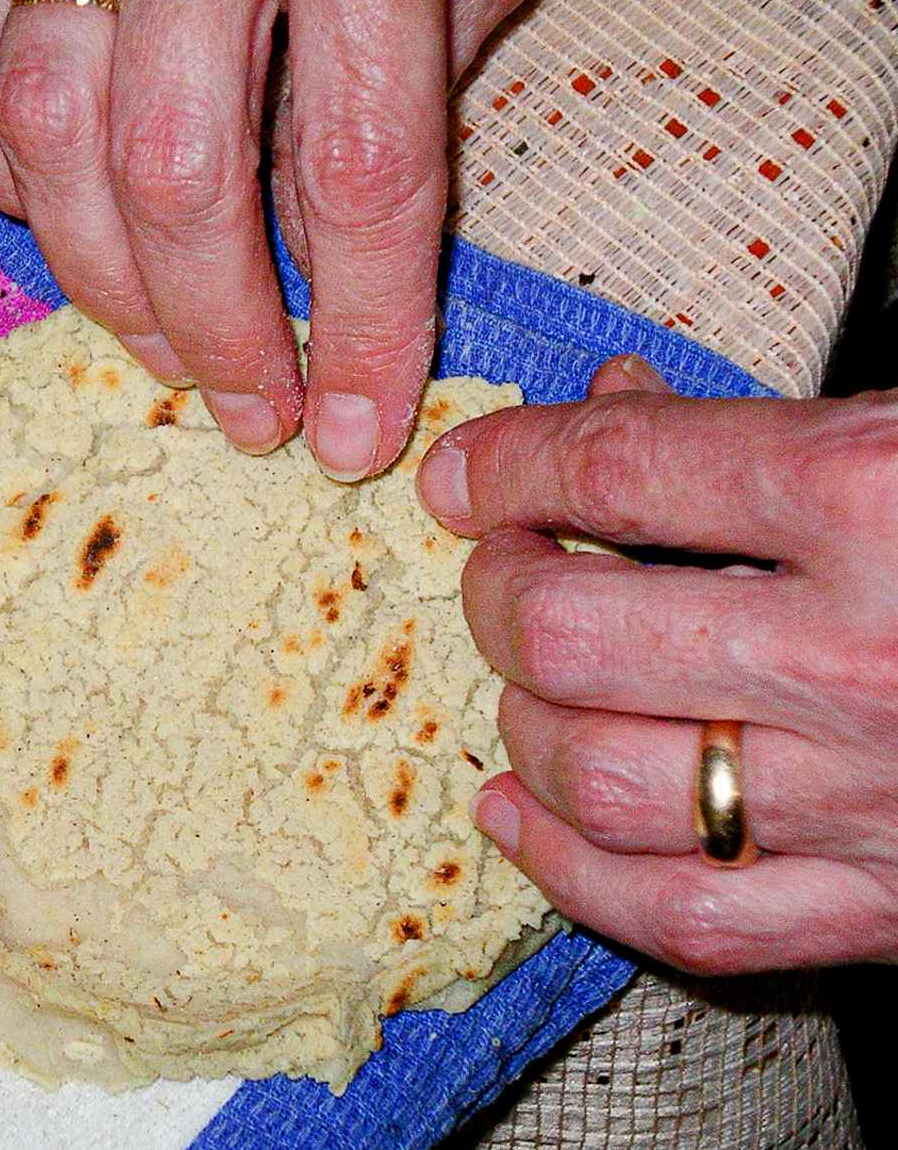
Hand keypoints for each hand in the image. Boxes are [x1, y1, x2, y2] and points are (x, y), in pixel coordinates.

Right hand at [0, 0, 545, 477]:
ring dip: (109, 284)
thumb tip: (316, 255)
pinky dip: (15, 185)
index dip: (362, 322)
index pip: (361, 165)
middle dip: (215, 330)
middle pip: (180, 175)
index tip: (359, 430)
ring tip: (171, 353)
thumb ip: (404, 87)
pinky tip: (75, 234)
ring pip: (54, 140)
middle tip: (257, 415)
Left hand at [415, 354, 897, 972]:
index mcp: (880, 495)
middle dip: (498, 591)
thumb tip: (605, 400)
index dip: (505, 464)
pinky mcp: (889, 905)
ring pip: (604, 776)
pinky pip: (680, 917)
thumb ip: (761, 424)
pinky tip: (513, 811)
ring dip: (521, 720)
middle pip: (575, 631)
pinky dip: (567, 870)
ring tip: (520, 678)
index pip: (618, 468)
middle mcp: (862, 652)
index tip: (462, 474)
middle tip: (501, 568)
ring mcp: (872, 796)